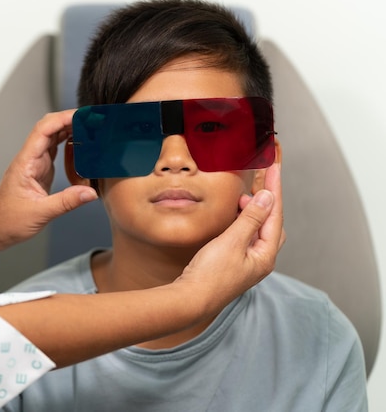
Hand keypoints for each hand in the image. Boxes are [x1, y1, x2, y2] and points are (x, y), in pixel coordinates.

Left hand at [0, 110, 98, 253]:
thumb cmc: (8, 221)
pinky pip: (56, 150)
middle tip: (94, 120)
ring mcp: (35, 163)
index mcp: (26, 163)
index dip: (63, 118)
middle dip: (71, 120)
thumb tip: (90, 192)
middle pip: (50, 128)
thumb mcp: (40, 213)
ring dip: (71, 130)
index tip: (82, 116)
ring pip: (54, 137)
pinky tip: (82, 145)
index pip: (43, 130)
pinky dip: (70, 144)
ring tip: (92, 129)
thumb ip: (67, 201)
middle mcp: (30, 158)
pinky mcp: (41, 170)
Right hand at [177, 161, 283, 312]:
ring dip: (254, 210)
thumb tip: (267, 197)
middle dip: (267, 200)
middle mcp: (260, 259)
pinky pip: (246, 236)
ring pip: (258, 229)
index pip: (275, 215)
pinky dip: (244, 221)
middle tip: (261, 178)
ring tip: (242, 197)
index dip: (274, 190)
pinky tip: (235, 216)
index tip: (274, 168)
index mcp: (265, 255)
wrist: (192, 298)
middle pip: (272, 222)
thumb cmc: (211, 275)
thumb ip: (251, 218)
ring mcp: (248, 262)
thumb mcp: (232, 241)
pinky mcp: (234, 262)